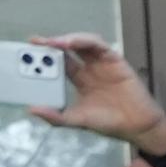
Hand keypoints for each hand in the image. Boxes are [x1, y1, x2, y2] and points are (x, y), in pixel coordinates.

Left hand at [37, 35, 165, 153]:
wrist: (137, 126)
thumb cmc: (109, 123)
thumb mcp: (77, 120)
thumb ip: (56, 117)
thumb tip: (31, 109)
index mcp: (79, 80)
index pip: (59, 63)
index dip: (45, 56)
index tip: (27, 53)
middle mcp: (89, 68)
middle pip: (67, 50)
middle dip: (51, 44)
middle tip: (35, 43)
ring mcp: (102, 63)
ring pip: (81, 43)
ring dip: (66, 40)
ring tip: (52, 42)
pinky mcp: (114, 60)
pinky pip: (98, 45)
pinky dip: (83, 41)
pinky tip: (70, 44)